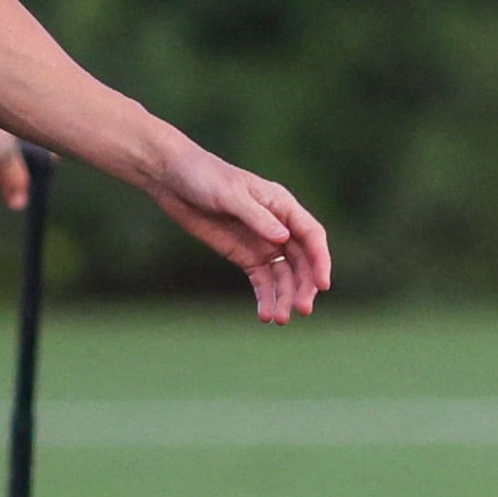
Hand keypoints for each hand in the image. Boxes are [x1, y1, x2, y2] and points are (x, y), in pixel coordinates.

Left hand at [146, 138, 331, 323]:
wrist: (174, 180)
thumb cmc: (205, 177)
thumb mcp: (231, 195)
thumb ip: (257, 217)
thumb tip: (284, 239)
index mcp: (282, 205)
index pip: (311, 236)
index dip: (321, 260)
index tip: (323, 285)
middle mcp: (278, 225)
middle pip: (302, 261)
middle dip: (304, 286)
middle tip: (301, 310)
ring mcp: (262, 242)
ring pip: (284, 275)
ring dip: (285, 297)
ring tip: (280, 319)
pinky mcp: (244, 255)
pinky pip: (262, 280)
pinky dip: (266, 297)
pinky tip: (265, 316)